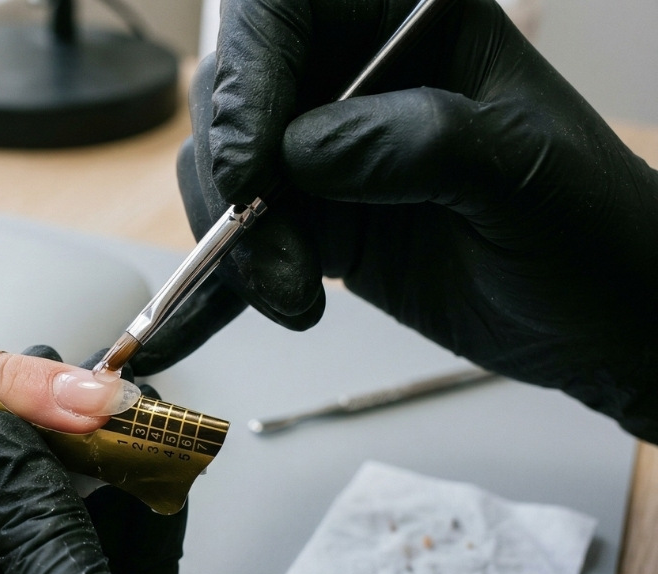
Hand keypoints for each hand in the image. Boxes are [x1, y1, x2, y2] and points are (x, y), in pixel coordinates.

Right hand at [138, 0, 657, 441]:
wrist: (600, 325)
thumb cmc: (592, 231)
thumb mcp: (525, 174)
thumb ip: (421, 144)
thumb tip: (303, 152)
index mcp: (409, 26)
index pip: (288, 11)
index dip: (249, 75)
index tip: (250, 164)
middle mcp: (354, 81)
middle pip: (235, 100)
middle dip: (234, 185)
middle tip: (278, 261)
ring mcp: (326, 158)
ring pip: (221, 180)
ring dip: (233, 249)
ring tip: (294, 301)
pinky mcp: (313, 228)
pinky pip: (239, 249)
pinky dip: (210, 293)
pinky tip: (181, 333)